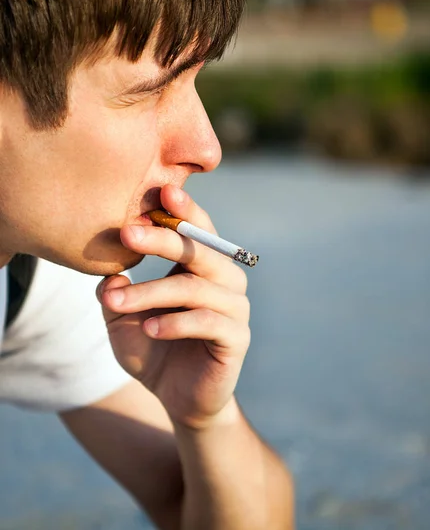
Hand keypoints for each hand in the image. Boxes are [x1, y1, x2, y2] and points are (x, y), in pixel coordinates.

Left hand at [97, 185, 250, 429]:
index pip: (198, 230)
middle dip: (163, 239)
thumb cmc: (153, 348)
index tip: (160, 193)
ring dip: (153, 292)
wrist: (177, 398)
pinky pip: (208, 323)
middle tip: (127, 234)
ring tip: (116, 303)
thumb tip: (109, 273)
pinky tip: (149, 330)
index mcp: (202, 266)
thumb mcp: (123, 318)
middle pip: (199, 250)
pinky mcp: (237, 338)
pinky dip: (176, 324)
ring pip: (196, 288)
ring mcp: (235, 309)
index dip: (183, 211)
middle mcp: (224, 280)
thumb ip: (115, 291)